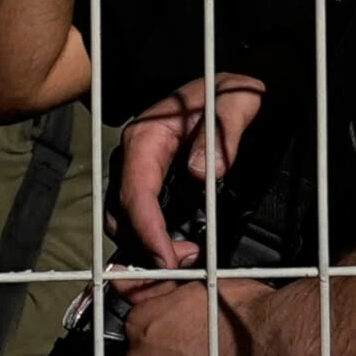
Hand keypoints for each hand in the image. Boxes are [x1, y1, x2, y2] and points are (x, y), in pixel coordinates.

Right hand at [114, 75, 266, 270]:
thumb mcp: (234, 102)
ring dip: (147, 246)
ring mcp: (136, 172)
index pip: (135, 192)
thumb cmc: (227, 95)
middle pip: (120, 214)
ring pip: (123, 220)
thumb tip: (201, 172)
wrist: (226, 90)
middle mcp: (132, 158)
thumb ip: (221, 133)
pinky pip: (137, 217)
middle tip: (186, 265)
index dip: (148, 230)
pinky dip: (151, 239)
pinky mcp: (148, 183)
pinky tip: (181, 249)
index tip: (167, 258)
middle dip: (146, 246)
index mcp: (146, 138)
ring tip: (188, 260)